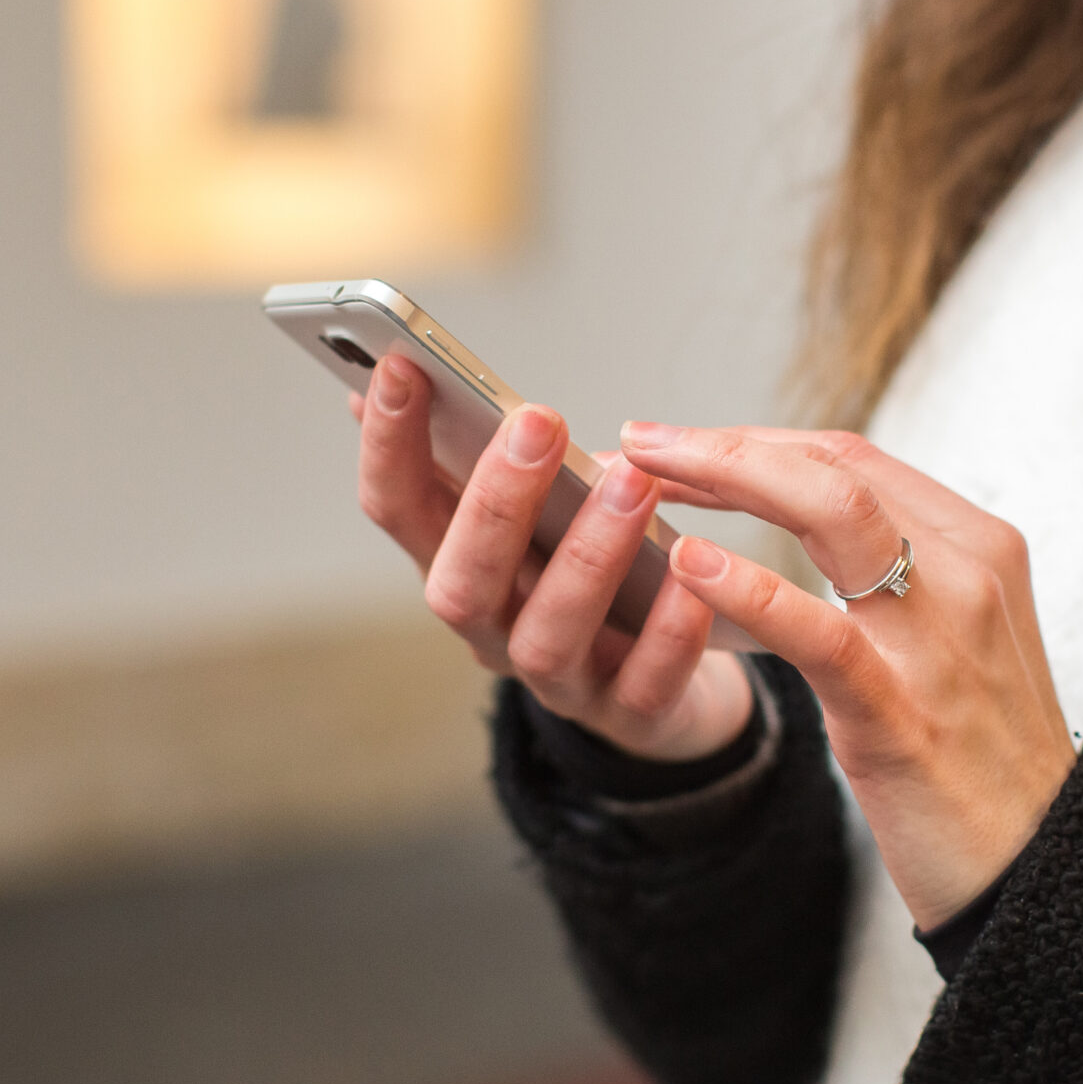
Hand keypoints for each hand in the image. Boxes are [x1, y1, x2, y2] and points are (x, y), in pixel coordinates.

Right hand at [351, 359, 750, 762]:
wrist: (663, 687)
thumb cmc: (590, 578)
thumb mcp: (527, 515)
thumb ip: (475, 459)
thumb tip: (390, 377)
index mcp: (460, 569)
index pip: (397, 512)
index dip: (389, 446)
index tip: (404, 366)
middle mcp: (492, 632)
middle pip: (462, 582)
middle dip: (496, 500)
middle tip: (539, 421)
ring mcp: (559, 682)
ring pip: (549, 635)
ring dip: (587, 556)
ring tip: (633, 484)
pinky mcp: (632, 717)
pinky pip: (646, 682)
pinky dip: (668, 632)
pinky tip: (693, 576)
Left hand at [616, 423, 1075, 928]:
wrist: (1046, 868)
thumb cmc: (984, 758)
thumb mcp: (953, 640)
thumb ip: (895, 576)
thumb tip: (800, 527)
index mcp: (979, 548)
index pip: (853, 462)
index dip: (758, 443)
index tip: (682, 446)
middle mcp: (967, 573)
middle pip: (836, 468)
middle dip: (729, 443)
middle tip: (642, 439)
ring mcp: (941, 639)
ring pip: (834, 514)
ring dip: (728, 478)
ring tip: (647, 475)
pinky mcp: (905, 711)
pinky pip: (821, 629)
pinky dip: (750, 586)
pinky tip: (689, 562)